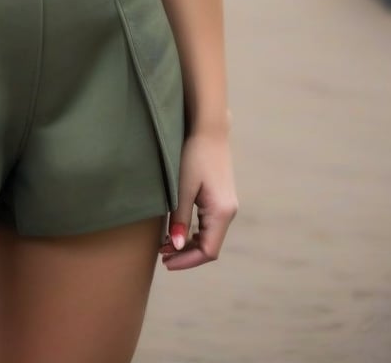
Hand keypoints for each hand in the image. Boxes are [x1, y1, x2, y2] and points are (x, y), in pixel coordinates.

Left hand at [159, 131, 237, 270]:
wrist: (208, 129)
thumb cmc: (194, 155)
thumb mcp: (182, 187)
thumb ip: (179, 218)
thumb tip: (175, 246)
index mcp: (222, 212)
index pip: (208, 251)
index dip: (186, 261)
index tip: (165, 263)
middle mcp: (229, 212)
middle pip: (209, 246)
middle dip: (185, 254)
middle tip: (161, 255)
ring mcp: (227, 205)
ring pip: (209, 236)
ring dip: (188, 244)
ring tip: (165, 244)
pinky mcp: (222, 199)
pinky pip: (209, 225)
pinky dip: (194, 232)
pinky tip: (176, 229)